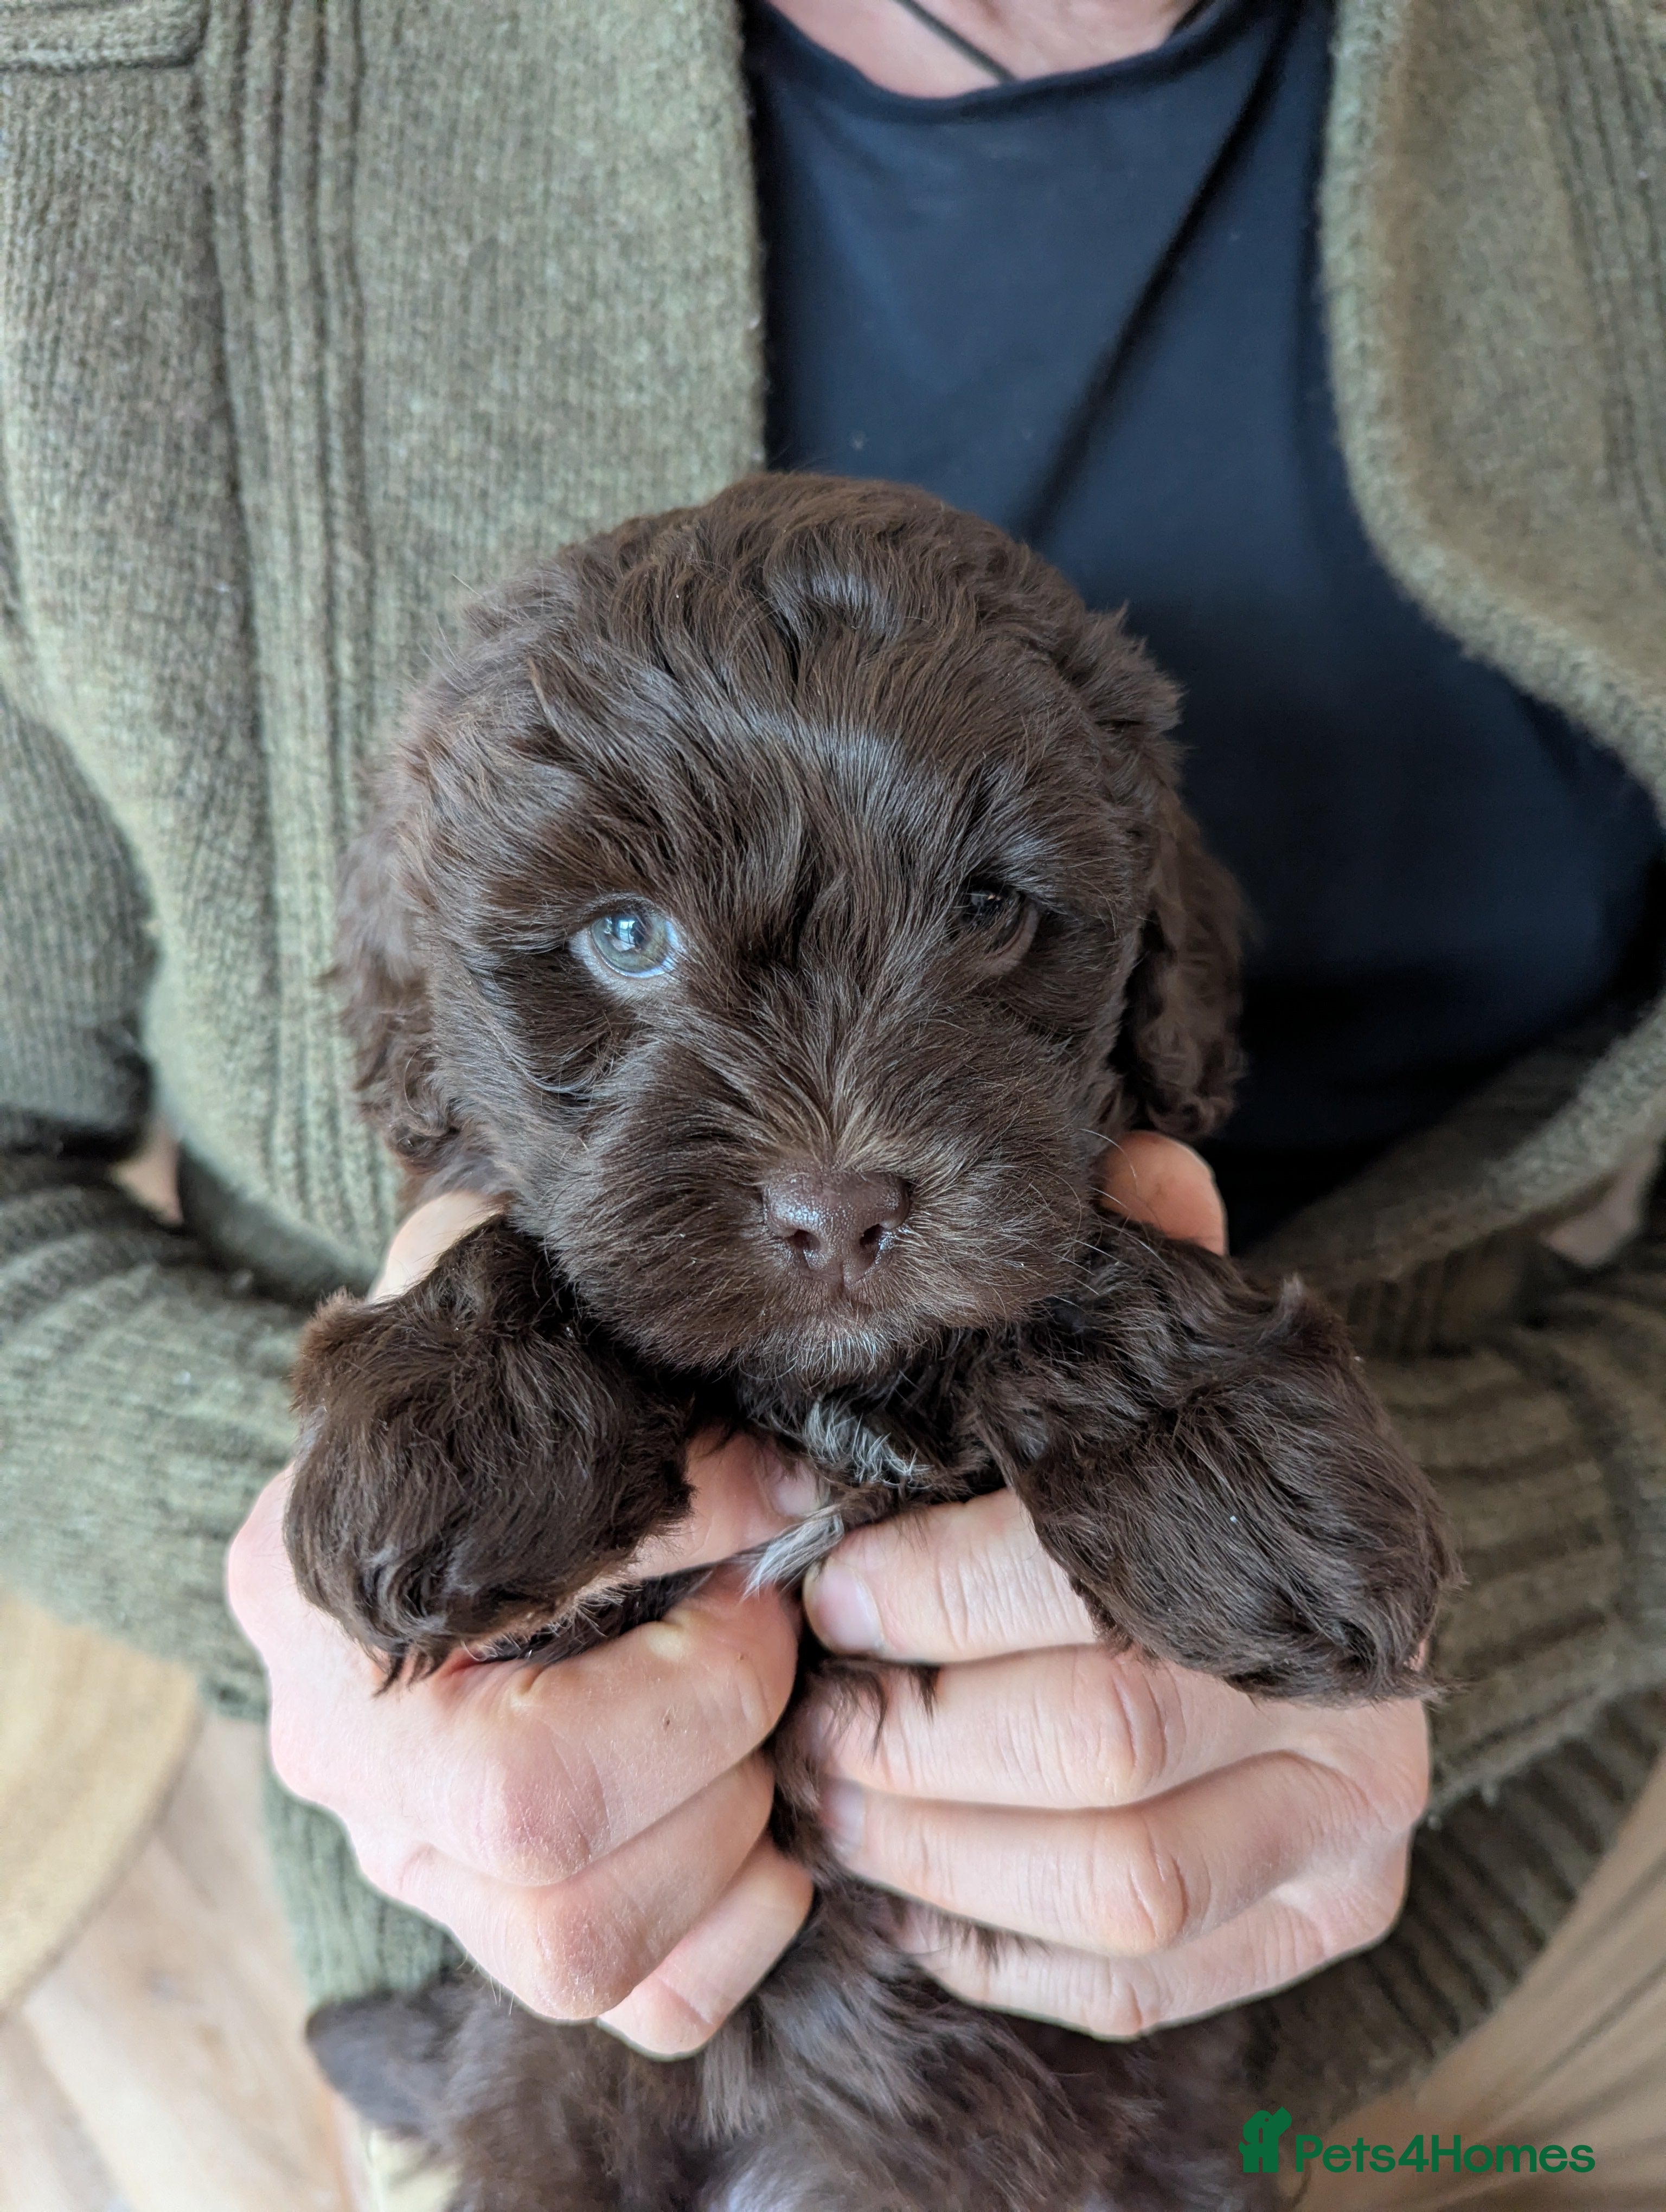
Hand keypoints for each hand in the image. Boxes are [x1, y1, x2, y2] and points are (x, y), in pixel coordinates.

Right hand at [228, 1191, 813, 2056]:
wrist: (423, 1445)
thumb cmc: (474, 1376)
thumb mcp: (498, 1308)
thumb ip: (597, 1335)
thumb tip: (780, 1478)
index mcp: (314, 1595)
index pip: (506, 1712)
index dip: (685, 1660)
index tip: (765, 1555)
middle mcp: (347, 1756)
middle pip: (538, 1853)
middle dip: (711, 1740)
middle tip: (771, 1635)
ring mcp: (416, 1858)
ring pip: (582, 1951)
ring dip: (726, 1835)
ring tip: (764, 1716)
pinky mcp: (502, 1918)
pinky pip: (635, 2002)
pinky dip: (728, 1931)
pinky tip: (768, 1823)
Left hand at [800, 1135, 1430, 2036]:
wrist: (1325, 1605)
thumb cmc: (1201, 1485)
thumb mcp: (1178, 1373)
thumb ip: (1148, 1283)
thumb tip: (1133, 1161)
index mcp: (1318, 1559)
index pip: (1100, 1586)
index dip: (938, 1593)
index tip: (826, 1580)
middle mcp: (1356, 1717)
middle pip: (1098, 1753)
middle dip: (909, 1738)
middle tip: (801, 1711)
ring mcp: (1338, 1846)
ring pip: (1108, 1894)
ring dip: (929, 1854)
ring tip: (828, 1799)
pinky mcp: (1297, 1939)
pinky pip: (1126, 1986)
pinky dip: (991, 1948)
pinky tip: (905, 1892)